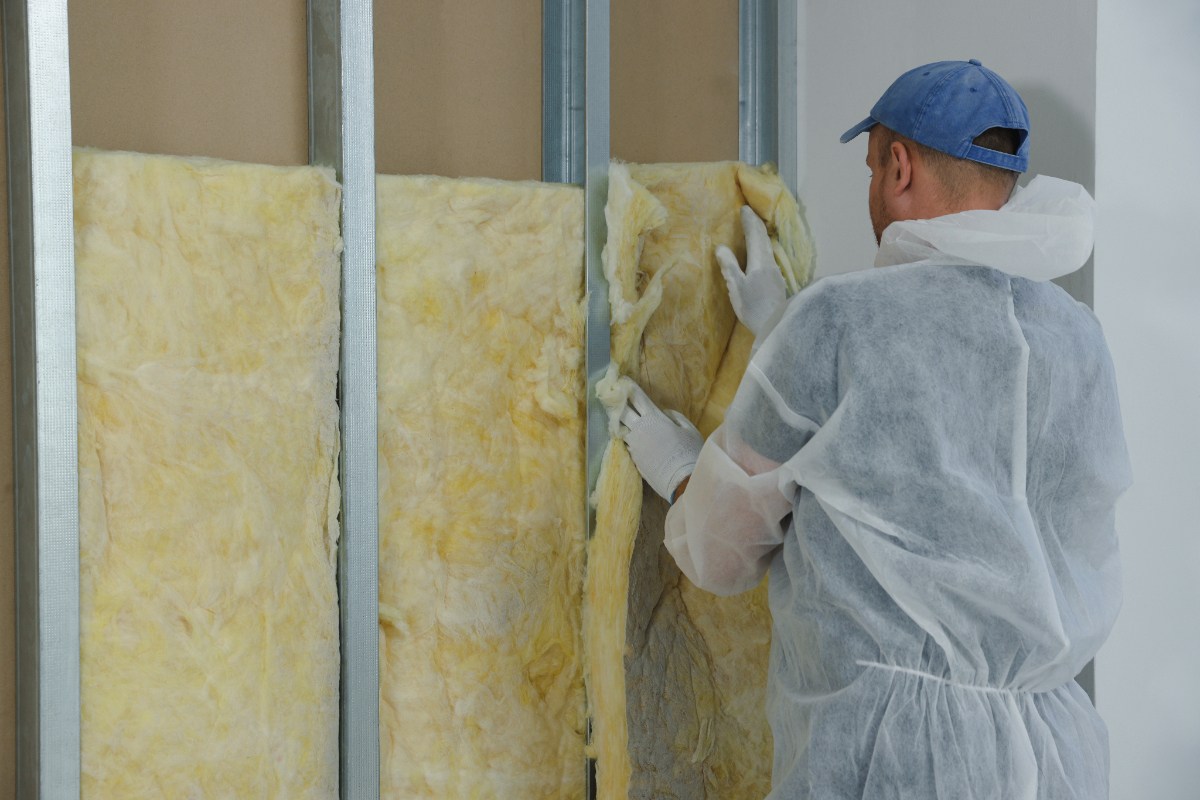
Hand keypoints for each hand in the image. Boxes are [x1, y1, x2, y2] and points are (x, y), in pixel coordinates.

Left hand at [618, 383, 702, 500]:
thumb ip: (674, 417)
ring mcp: (634, 445)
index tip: (622, 381)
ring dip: (620, 422)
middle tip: (612, 397)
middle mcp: (639, 429)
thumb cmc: (690, 452)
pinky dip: (628, 439)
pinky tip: (630, 438)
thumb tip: (664, 412)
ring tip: (618, 417)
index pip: (637, 397)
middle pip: (622, 411)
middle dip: (617, 402)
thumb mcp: (689, 429)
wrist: (682, 481)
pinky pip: (627, 444)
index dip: (629, 387)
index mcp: (654, 418)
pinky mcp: (633, 459)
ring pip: (621, 428)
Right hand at [716, 205, 786, 336]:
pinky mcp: (776, 283)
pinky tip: (760, 255)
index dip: (749, 221)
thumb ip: (729, 266)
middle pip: (764, 239)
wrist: (776, 326)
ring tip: (753, 231)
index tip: (744, 209)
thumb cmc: (754, 307)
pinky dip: (762, 248)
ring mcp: (775, 273)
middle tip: (749, 215)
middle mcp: (770, 263)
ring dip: (760, 236)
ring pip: (768, 248)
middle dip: (756, 225)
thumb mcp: (736, 287)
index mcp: (760, 261)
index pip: (754, 235)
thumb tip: (721, 247)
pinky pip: (768, 258)